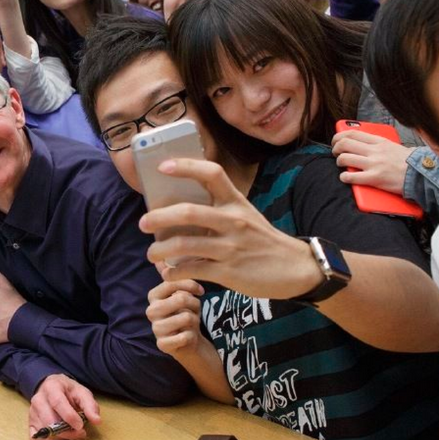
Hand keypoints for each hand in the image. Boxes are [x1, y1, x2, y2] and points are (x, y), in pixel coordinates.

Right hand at [28, 374, 100, 439]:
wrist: (54, 388)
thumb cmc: (69, 392)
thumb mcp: (82, 393)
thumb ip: (90, 406)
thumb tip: (96, 420)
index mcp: (51, 387)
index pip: (57, 402)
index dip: (69, 416)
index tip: (80, 426)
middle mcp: (38, 399)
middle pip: (49, 420)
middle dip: (67, 431)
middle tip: (81, 432)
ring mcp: (32, 412)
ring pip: (44, 431)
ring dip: (61, 437)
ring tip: (71, 432)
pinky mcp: (30, 423)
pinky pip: (36, 438)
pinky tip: (58, 434)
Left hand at [140, 158, 323, 299]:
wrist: (295, 268)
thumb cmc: (261, 240)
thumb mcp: (244, 215)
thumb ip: (217, 210)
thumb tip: (176, 210)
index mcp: (236, 201)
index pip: (212, 174)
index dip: (185, 167)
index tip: (162, 167)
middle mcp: (233, 221)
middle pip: (188, 212)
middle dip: (159, 217)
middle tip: (143, 223)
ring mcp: (230, 247)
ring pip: (184, 244)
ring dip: (159, 250)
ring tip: (151, 253)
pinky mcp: (228, 272)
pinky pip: (192, 270)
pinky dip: (174, 272)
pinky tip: (169, 272)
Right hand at [146, 279, 209, 356]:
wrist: (189, 342)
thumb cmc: (186, 313)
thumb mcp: (182, 292)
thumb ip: (174, 274)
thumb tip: (162, 257)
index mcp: (153, 295)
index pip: (172, 282)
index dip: (190, 285)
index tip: (200, 291)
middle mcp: (151, 311)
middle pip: (181, 299)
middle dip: (195, 305)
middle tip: (194, 311)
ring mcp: (155, 329)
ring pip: (186, 318)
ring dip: (194, 321)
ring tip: (190, 324)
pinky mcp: (162, 345)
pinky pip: (186, 337)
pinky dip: (192, 337)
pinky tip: (187, 337)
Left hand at [331, 130, 412, 195]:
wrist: (422, 174)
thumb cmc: (409, 162)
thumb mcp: (393, 146)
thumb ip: (377, 145)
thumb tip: (361, 144)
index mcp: (380, 141)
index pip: (353, 133)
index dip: (339, 136)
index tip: (336, 141)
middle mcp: (375, 151)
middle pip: (344, 144)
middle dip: (335, 148)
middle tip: (336, 154)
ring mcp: (374, 164)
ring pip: (344, 158)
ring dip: (338, 162)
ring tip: (341, 166)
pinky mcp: (374, 178)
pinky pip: (351, 177)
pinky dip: (344, 177)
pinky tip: (345, 177)